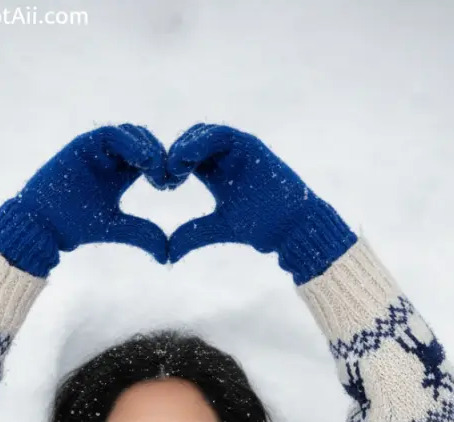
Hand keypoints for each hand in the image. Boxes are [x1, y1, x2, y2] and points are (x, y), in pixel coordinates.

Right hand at [0, 124, 171, 276]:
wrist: (42, 224)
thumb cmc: (74, 226)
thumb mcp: (115, 227)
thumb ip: (142, 234)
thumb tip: (168, 255)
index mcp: (121, 173)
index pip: (150, 160)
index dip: (164, 168)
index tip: (172, 184)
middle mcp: (110, 157)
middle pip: (144, 142)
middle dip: (159, 155)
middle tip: (166, 176)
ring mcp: (97, 149)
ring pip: (130, 134)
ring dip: (146, 147)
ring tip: (155, 168)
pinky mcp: (83, 144)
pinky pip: (110, 134)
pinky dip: (128, 142)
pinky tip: (141, 160)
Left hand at [166, 123, 355, 283]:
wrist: (292, 226)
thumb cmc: (262, 227)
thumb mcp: (218, 228)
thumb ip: (192, 234)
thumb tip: (167, 254)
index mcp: (216, 174)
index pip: (186, 160)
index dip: (171, 168)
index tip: (162, 184)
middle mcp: (225, 157)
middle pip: (191, 142)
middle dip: (175, 155)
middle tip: (164, 175)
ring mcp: (238, 149)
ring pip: (204, 134)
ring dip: (185, 146)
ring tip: (173, 165)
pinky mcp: (250, 146)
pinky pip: (221, 135)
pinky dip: (201, 141)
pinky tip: (186, 158)